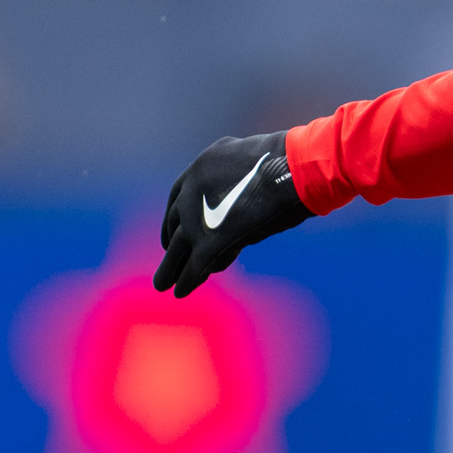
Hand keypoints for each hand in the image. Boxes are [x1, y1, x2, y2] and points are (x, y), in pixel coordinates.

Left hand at [155, 131, 309, 294]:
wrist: (291, 170)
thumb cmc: (283, 164)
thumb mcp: (249, 161)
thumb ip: (236, 179)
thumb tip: (243, 193)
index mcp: (200, 169)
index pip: (178, 197)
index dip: (175, 218)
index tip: (174, 232)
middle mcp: (191, 193)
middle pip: (175, 225)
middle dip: (171, 245)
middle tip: (169, 260)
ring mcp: (198, 217)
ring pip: (177, 249)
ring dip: (170, 269)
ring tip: (161, 285)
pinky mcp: (211, 241)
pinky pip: (195, 266)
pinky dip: (188, 281)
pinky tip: (181, 292)